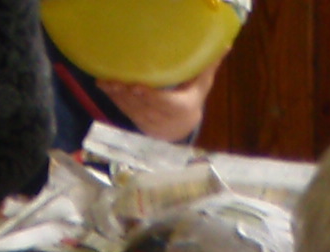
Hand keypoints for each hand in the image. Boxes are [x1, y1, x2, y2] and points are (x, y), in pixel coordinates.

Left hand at [102, 58, 222, 145]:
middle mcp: (163, 119)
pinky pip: (124, 111)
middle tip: (116, 82)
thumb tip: (225, 44)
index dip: (149, 97)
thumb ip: (208, 67)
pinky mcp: (136, 122)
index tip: (137, 87)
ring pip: (131, 110)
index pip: (163, 104)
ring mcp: (148, 122)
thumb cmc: (192, 100)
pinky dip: (113, 99)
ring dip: (117, 97)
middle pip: (143, 107)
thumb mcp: (202, 85)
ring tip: (106, 82)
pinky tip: (104, 86)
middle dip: (128, 95)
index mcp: (180, 109)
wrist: (181, 128)